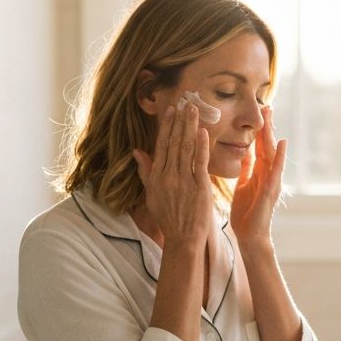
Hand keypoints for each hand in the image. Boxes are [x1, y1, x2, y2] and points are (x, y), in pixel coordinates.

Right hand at [132, 102, 212, 248]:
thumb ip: (145, 172)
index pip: (161, 145)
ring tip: (194, 109)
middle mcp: (168, 176)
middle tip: (185, 101)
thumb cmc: (168, 217)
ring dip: (190, 127)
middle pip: (174, 143)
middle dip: (179, 121)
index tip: (171, 110)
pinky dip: (201, 146)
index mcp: (156, 177)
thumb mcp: (151, 194)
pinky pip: (200, 162)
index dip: (166, 126)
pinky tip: (203, 131)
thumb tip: (136, 151)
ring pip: (186, 148)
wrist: (182, 238)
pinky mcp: (199, 187)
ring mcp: (183, 181)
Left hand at [230, 105, 286, 248]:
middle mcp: (267, 173)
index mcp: (258, 172)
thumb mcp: (243, 185)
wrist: (250, 235)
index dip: (257, 129)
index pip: (258, 146)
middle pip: (266, 144)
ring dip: (272, 133)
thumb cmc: (246, 213)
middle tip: (266, 105)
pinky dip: (279, 156)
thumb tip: (245, 153)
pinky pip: (276, 170)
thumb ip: (246, 169)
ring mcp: (271, 180)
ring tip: (271, 116)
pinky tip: (282, 143)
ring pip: (272, 152)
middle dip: (266, 125)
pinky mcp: (271, 189)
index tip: (258, 111)